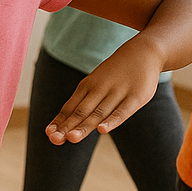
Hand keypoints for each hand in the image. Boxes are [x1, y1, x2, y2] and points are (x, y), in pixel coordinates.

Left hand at [46, 45, 160, 144]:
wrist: (143, 51)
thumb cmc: (116, 73)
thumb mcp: (97, 82)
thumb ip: (84, 102)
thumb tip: (65, 123)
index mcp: (88, 86)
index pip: (71, 107)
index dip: (60, 121)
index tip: (48, 135)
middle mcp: (99, 90)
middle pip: (81, 112)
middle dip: (67, 126)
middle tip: (55, 139)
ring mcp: (117, 93)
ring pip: (99, 113)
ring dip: (85, 126)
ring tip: (72, 138)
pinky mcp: (135, 97)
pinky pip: (122, 112)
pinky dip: (112, 121)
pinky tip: (102, 130)